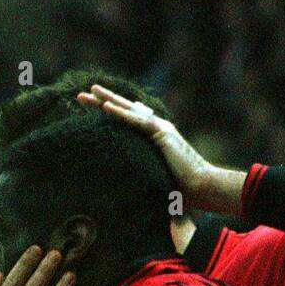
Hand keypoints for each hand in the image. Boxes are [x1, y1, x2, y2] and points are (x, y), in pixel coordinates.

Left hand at [77, 84, 234, 211]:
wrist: (202, 188)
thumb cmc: (184, 191)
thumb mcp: (157, 179)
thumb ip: (145, 177)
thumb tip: (127, 193)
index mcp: (154, 138)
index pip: (127, 122)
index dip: (109, 115)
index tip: (90, 111)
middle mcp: (157, 128)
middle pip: (125, 111)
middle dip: (103, 101)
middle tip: (82, 95)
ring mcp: (160, 128)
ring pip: (129, 110)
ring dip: (108, 101)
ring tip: (90, 91)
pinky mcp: (163, 133)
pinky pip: (138, 121)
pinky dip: (121, 114)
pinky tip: (105, 107)